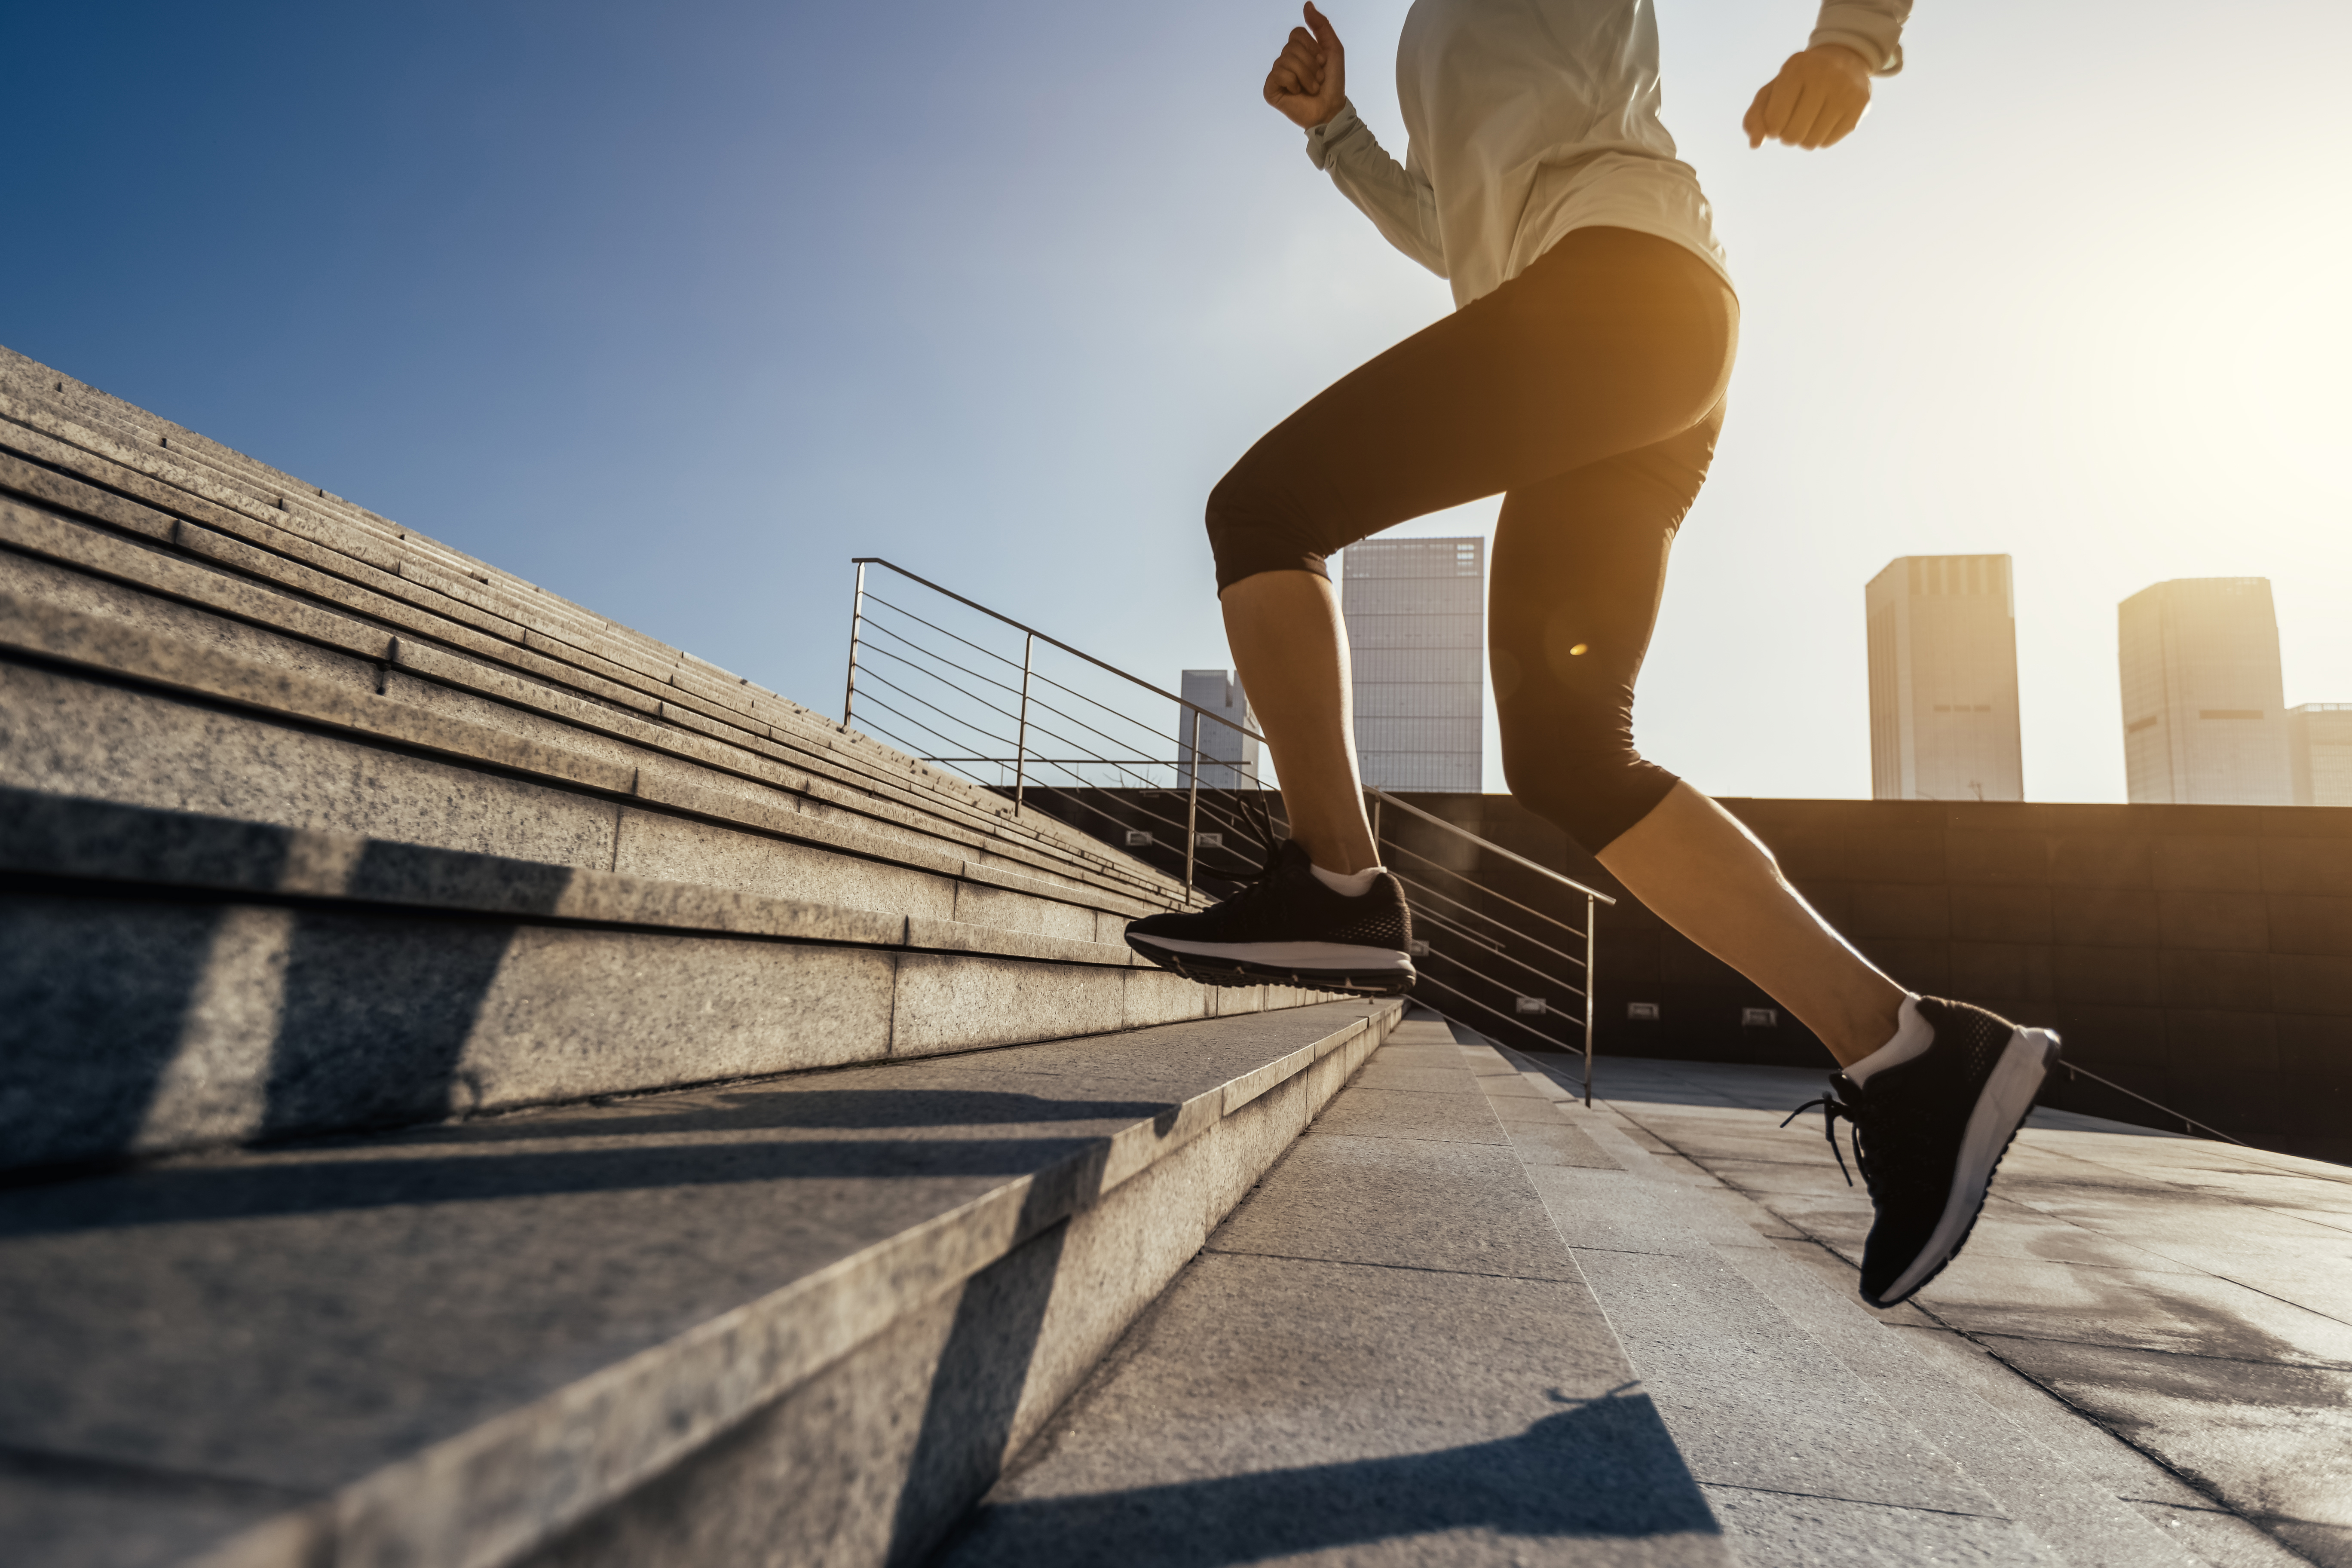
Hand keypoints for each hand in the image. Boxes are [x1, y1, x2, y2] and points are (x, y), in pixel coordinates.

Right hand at [1264, 2, 1344, 128]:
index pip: (1296, 33)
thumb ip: (1321, 26)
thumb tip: (1307, 4)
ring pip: (1285, 60)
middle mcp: (1285, 60)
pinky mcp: (1270, 89)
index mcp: (1298, 50)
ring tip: (1311, 88)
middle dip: (1310, 64)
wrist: (1331, 109)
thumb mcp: (1333, 49)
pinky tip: (1297, 92)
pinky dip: (1293, 83)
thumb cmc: (1333, 83)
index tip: (1322, 62)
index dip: (1312, 47)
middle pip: (1291, 47)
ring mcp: (1277, 75)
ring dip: (1305, 75)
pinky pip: (1278, 74)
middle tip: (1318, 79)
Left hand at [1744, 45, 1871, 148]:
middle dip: (1787, 134)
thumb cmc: (1799, 79)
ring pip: (1810, 142)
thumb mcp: (1773, 90)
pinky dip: (1820, 137)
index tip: (1778, 116)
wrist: (1843, 59)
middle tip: (1794, 119)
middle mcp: (1825, 75)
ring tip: (1809, 119)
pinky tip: (1824, 119)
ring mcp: (1846, 90)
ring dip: (1803, 138)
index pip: (1774, 121)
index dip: (1772, 127)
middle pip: (1791, 136)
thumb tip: (1755, 144)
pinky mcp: (1860, 105)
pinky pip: (1827, 142)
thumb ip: (1755, 116)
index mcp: (1797, 67)